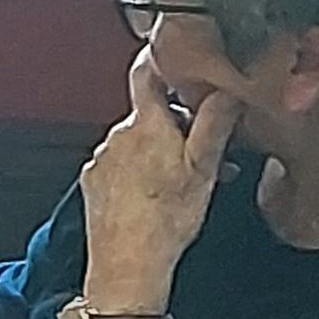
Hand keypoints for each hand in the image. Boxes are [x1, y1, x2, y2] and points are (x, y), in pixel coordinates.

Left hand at [76, 52, 238, 307]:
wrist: (127, 264)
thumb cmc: (167, 220)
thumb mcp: (203, 169)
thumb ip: (213, 124)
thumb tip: (225, 91)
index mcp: (146, 125)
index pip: (146, 73)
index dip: (159, 59)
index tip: (174, 54)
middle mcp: (118, 135)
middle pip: (150, 114)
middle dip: (176, 126)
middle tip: (203, 153)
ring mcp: (103, 158)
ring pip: (137, 142)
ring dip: (159, 152)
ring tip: (184, 183)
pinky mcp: (94, 180)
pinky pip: (121, 164)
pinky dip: (139, 171)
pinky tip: (156, 195)